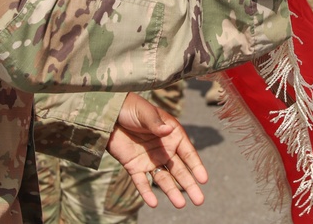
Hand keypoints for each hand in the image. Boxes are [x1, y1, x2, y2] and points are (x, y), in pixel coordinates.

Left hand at [107, 92, 207, 208]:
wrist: (109, 114)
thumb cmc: (132, 108)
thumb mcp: (145, 113)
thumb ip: (156, 124)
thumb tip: (167, 131)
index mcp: (172, 134)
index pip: (188, 153)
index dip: (196, 166)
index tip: (203, 179)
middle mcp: (164, 149)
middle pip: (179, 170)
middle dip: (189, 184)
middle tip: (199, 200)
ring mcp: (150, 159)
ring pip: (163, 179)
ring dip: (171, 191)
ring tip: (180, 205)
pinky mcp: (134, 166)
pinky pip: (142, 182)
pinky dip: (146, 193)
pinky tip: (153, 203)